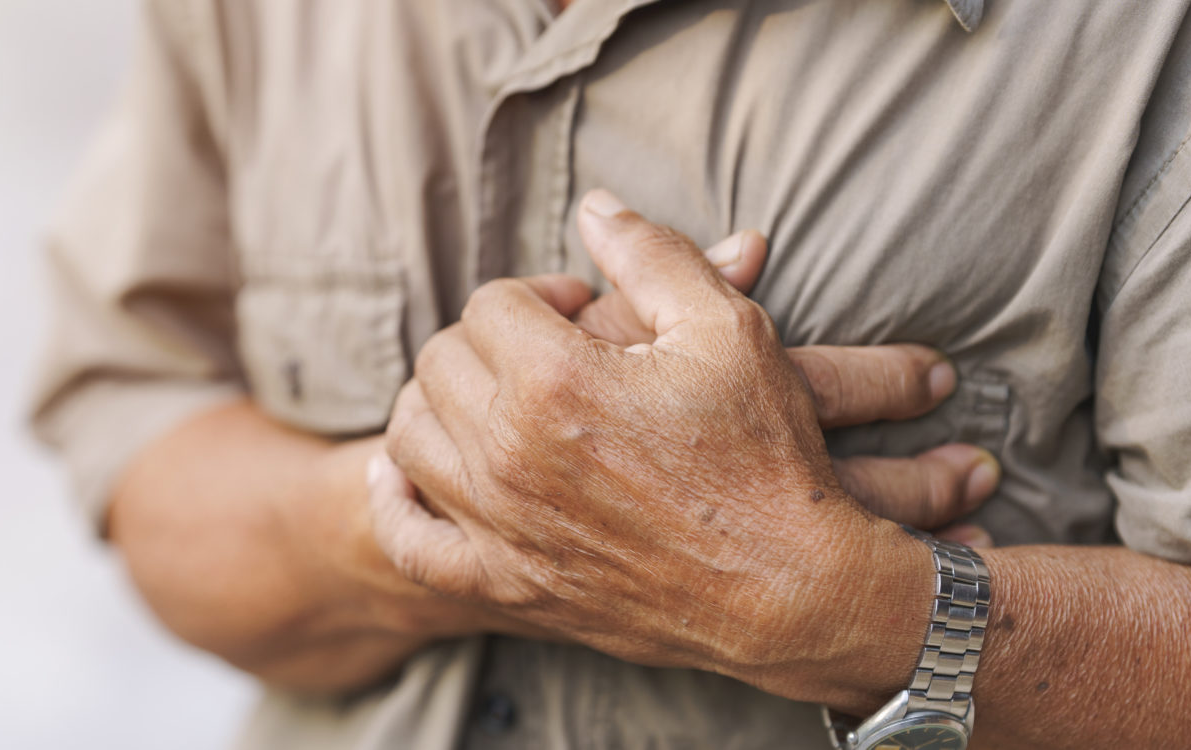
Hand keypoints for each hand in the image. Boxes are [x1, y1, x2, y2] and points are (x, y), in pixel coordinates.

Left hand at [372, 190, 938, 702]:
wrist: (794, 593)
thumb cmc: (768, 456)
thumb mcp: (729, 330)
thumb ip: (651, 255)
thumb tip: (594, 206)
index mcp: (555, 380)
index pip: (492, 302)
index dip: (540, 294)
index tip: (584, 313)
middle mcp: (508, 453)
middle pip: (442, 360)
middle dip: (491, 340)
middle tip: (551, 353)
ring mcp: (500, 526)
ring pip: (411, 435)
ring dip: (443, 404)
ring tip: (498, 401)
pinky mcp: (505, 586)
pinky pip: (411, 541)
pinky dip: (397, 503)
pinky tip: (409, 475)